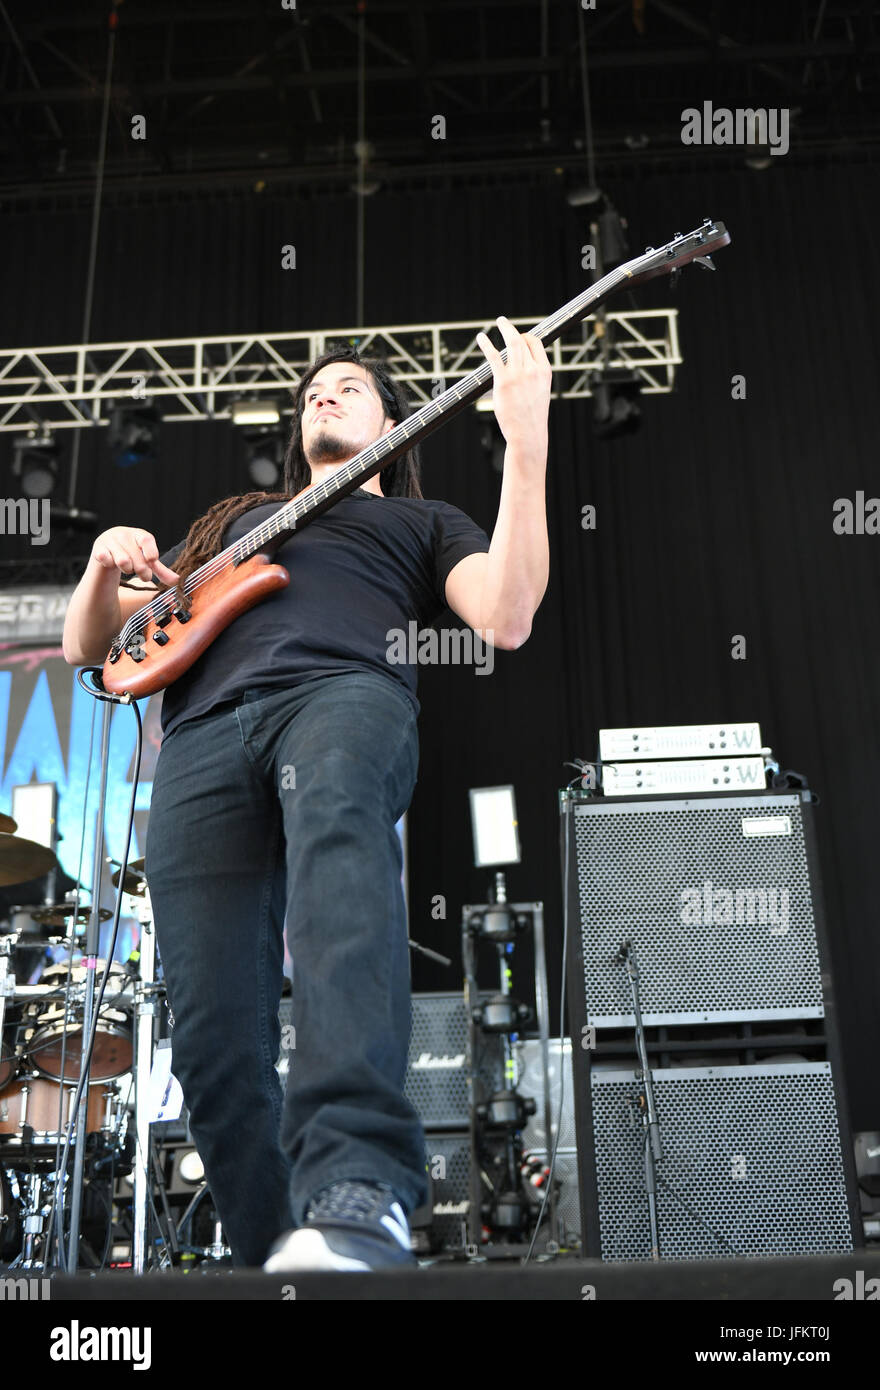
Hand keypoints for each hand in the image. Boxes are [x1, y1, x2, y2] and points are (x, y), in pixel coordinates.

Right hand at [91, 527, 179, 584]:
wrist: (106, 553)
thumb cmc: (131, 556)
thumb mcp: (147, 562)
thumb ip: (161, 571)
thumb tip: (177, 581)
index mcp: (138, 534)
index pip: (146, 539)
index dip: (151, 552)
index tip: (153, 562)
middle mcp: (123, 533)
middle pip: (136, 555)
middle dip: (142, 570)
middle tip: (145, 577)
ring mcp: (109, 540)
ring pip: (122, 561)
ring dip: (127, 570)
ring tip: (127, 569)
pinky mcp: (98, 548)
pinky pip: (106, 559)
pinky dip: (110, 565)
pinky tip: (111, 564)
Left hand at [476, 316, 551, 450]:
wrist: (528, 433)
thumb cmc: (532, 416)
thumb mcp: (540, 391)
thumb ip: (533, 376)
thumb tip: (522, 367)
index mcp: (544, 371)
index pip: (536, 343)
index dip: (526, 336)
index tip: (519, 336)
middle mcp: (533, 369)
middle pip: (522, 340)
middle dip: (512, 329)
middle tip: (503, 322)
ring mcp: (518, 374)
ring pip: (511, 343)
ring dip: (504, 329)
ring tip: (498, 323)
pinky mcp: (503, 381)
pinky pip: (494, 356)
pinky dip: (486, 344)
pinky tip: (481, 338)